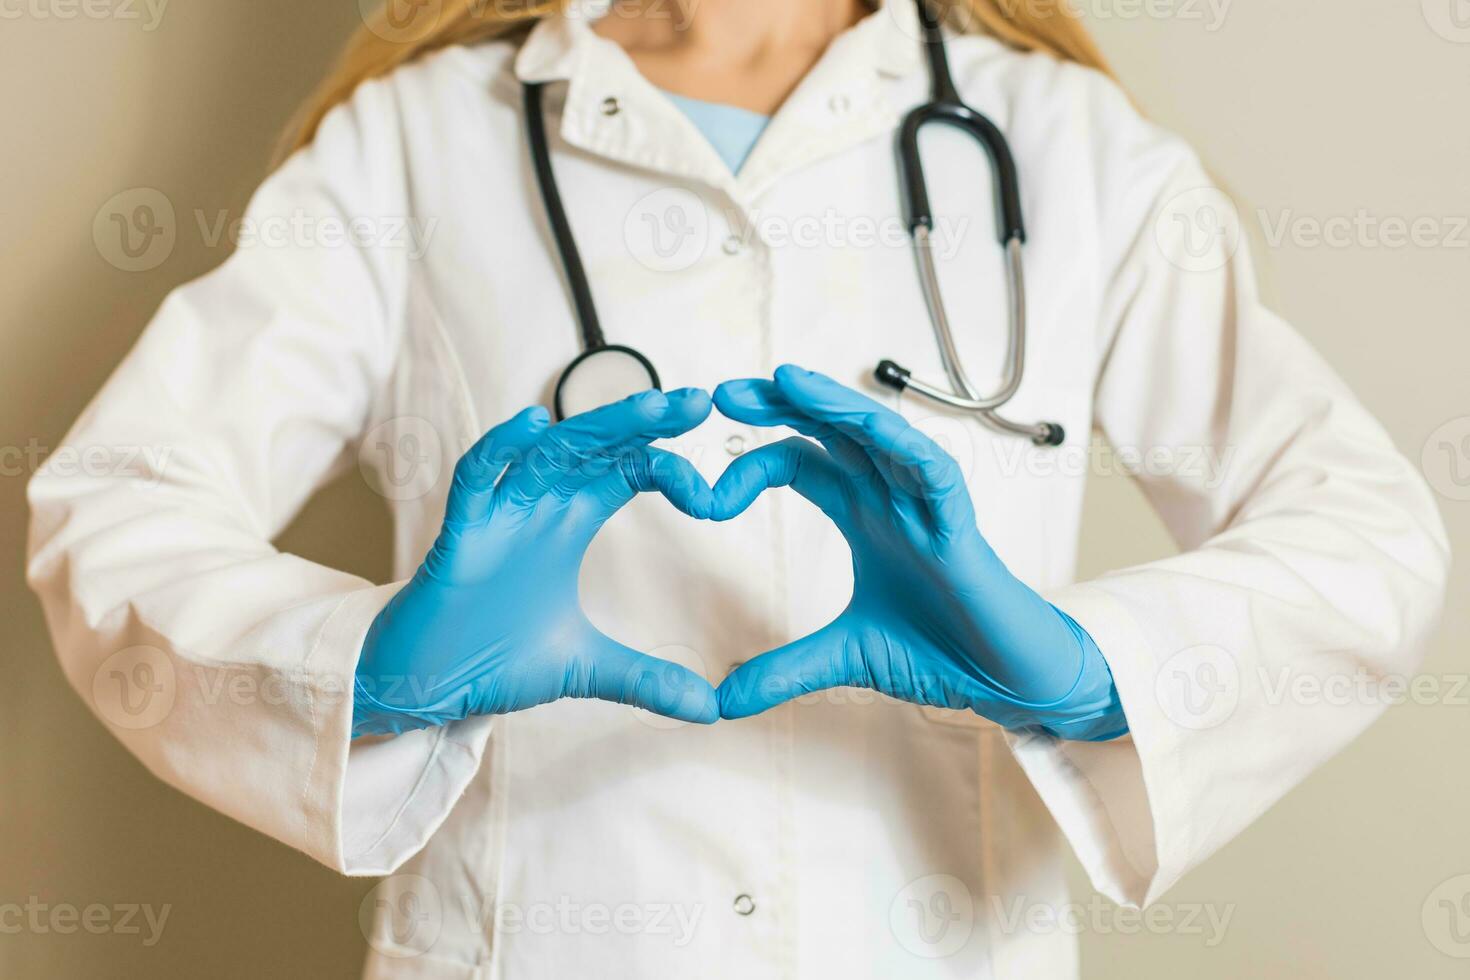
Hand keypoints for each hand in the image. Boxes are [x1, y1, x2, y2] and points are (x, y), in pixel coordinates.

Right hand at [353, 389, 719, 735]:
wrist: (427, 687)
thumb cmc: (494, 657)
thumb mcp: (586, 668)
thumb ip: (646, 680)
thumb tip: (711, 710)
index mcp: (569, 523)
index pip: (625, 472)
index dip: (667, 468)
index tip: (713, 494)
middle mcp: (537, 507)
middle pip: (594, 447)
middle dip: (643, 421)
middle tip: (696, 402)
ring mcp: (497, 515)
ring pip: (547, 452)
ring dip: (595, 426)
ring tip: (649, 406)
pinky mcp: (458, 536)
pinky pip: (475, 480)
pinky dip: (499, 451)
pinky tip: (532, 426)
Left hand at [709, 366, 1124, 739]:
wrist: (1004, 680)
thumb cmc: (940, 652)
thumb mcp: (844, 658)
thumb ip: (783, 671)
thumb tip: (720, 700)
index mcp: (862, 514)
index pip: (800, 462)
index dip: (752, 467)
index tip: (705, 499)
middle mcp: (891, 496)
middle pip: (832, 430)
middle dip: (784, 405)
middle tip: (726, 393)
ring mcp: (925, 504)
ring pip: (879, 434)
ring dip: (834, 405)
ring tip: (786, 379)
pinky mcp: (959, 524)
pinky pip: (933, 470)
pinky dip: (901, 445)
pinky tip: (868, 427)